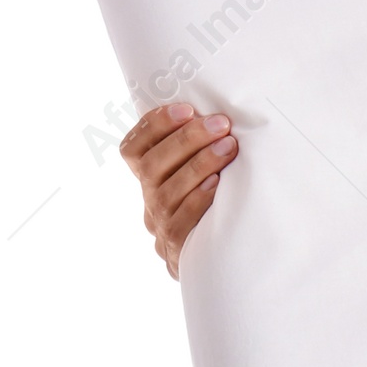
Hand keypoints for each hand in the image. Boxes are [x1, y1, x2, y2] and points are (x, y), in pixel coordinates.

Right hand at [119, 103, 238, 279]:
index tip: (186, 108)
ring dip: (197, 166)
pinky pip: (179, 227)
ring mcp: (161, 228)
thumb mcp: (212, 168)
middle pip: (151, 167)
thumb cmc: (228, 198)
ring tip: (228, 147)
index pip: (134, 148)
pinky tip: (216, 186)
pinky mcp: (178, 253)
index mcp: (152, 176)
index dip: (154, 126)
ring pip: (165, 195)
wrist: (232, 258)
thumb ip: (208, 143)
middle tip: (220, 124)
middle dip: (186, 140)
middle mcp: (150, 199)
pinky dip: (196, 202)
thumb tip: (225, 111)